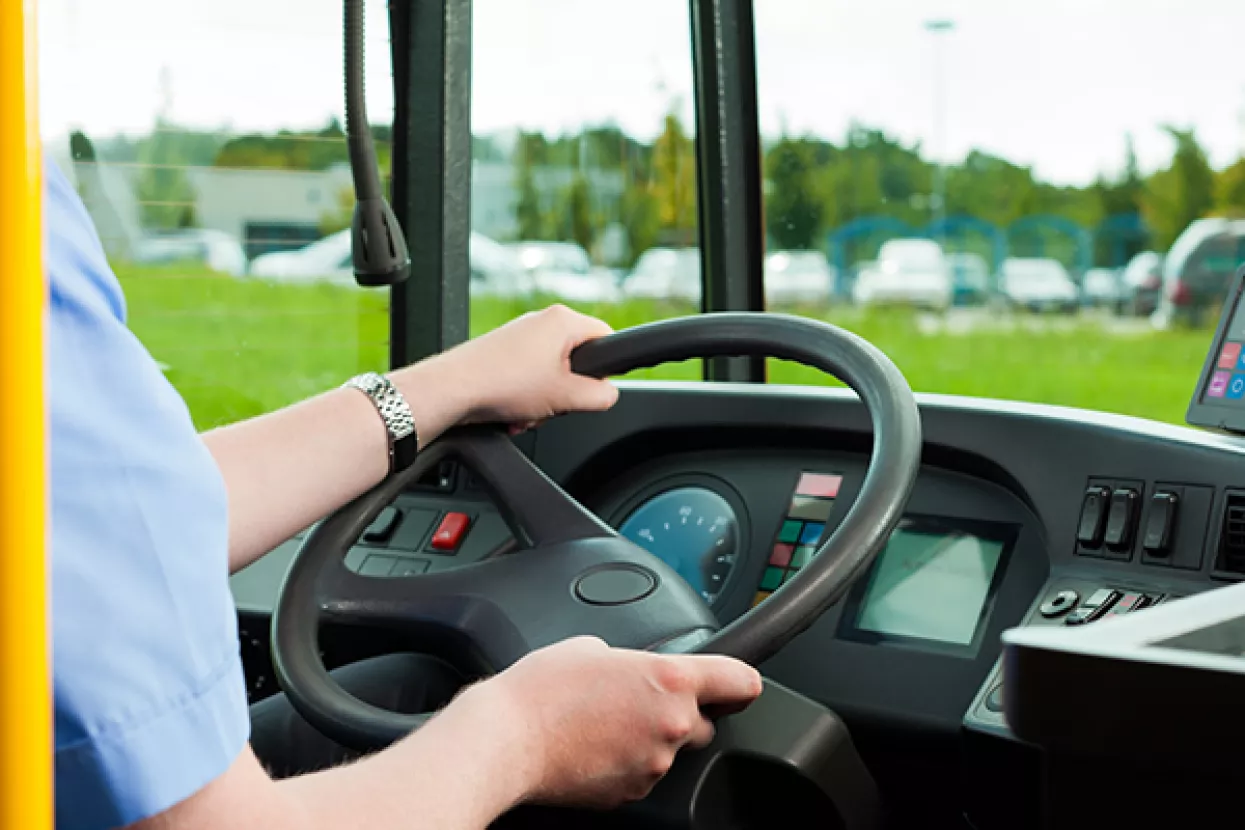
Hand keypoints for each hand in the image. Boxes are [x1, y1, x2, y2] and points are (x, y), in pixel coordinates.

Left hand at [434, 305, 618, 429]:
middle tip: (553, 404)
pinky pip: (529, 377)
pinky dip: (524, 398)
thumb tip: (608, 394)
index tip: (593, 390)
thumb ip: (600, 396)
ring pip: (551, 374)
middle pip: (576, 361)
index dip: (605, 369)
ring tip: (527, 412)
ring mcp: (520, 336)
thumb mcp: (566, 397)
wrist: (451, 390)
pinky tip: (512, 412)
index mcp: (562, 320)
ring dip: (543, 401)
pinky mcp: (503, 352)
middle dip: (566, 392)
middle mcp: (541, 321)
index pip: (606, 337)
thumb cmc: (501, 383)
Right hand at [458, 636, 762, 808]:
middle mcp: (672, 725)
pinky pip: (641, 772)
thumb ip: (630, 659)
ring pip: (668, 750)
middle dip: (678, 714)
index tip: (740, 686)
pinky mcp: (631, 792)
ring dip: (646, 738)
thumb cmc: (540, 689)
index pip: (739, 682)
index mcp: (671, 680)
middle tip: (635, 701)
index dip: (740, 682)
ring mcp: (653, 764)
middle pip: (702, 723)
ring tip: (601, 723)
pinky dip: (624, 761)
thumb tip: (631, 672)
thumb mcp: (590, 647)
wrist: (505, 740)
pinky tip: (592, 746)